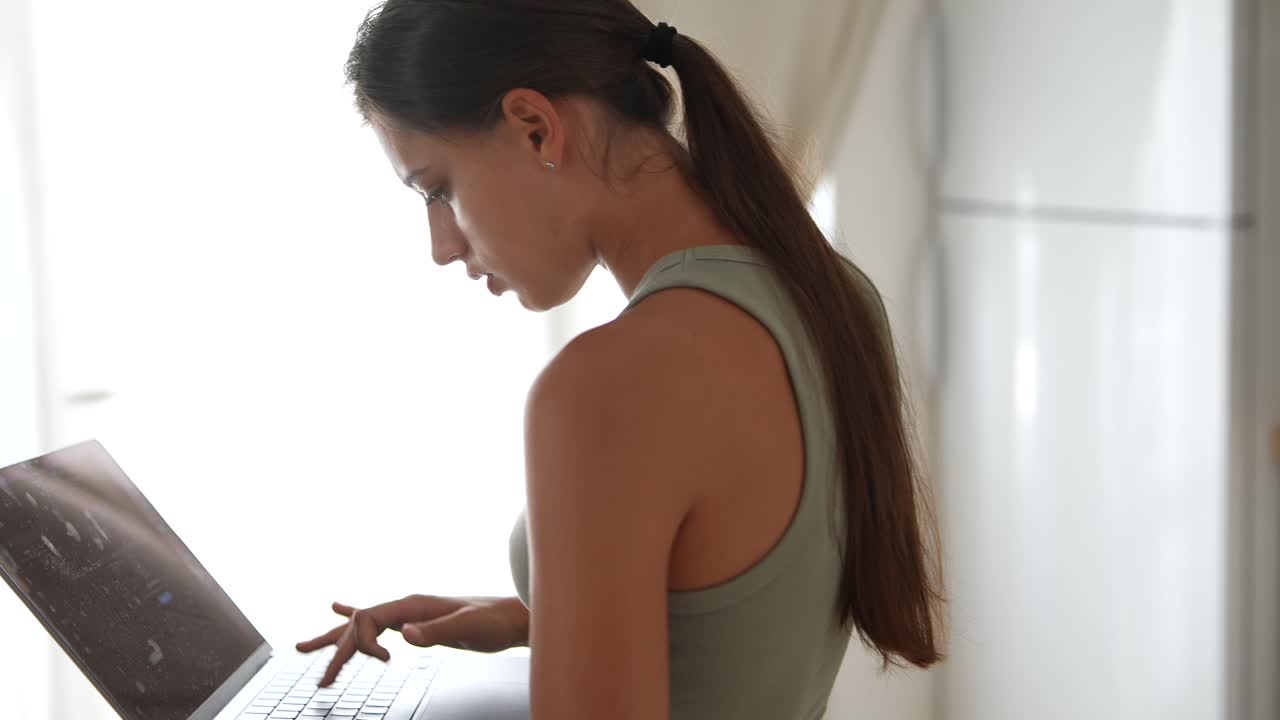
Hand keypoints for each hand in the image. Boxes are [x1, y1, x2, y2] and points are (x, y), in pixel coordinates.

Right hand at [295, 594, 528, 686]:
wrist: (512, 617)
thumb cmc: (494, 621)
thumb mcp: (467, 628)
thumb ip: (437, 631)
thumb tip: (405, 635)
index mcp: (413, 605)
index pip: (370, 617)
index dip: (364, 641)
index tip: (382, 662)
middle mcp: (407, 606)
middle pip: (359, 623)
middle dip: (335, 648)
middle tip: (320, 677)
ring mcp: (410, 613)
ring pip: (363, 623)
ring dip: (336, 637)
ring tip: (304, 647)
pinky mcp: (416, 622)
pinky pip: (378, 621)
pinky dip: (355, 618)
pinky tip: (339, 608)